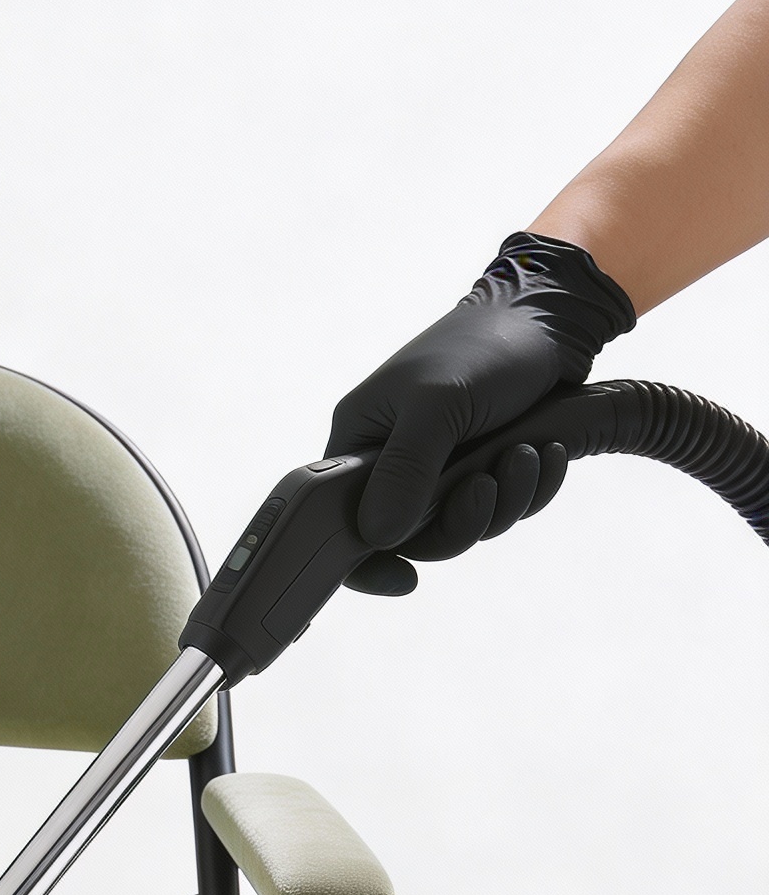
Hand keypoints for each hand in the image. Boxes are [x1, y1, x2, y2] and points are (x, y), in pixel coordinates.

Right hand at [328, 232, 635, 594]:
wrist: (555, 315)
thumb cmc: (484, 347)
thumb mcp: (437, 406)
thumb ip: (405, 473)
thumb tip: (380, 540)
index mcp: (360, 444)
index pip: (339, 525)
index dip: (366, 563)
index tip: (405, 579)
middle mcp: (393, 462)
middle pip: (412, 537)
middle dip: (462, 520)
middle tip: (488, 485)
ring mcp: (440, 468)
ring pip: (463, 526)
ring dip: (505, 501)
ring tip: (529, 454)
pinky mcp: (484, 466)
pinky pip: (500, 509)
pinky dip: (530, 489)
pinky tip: (547, 453)